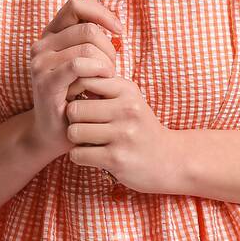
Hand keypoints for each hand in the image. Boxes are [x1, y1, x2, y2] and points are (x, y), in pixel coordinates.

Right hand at [25, 0, 121, 159]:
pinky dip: (96, 70)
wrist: (54, 132)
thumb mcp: (85, 63)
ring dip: (105, 63)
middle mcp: (41, 44)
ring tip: (106, 78)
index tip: (118, 30)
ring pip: (86, 47)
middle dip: (108, 47)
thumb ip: (92, 41)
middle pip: (87, 28)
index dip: (101, 12)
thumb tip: (115, 24)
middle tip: (112, 69)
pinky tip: (102, 80)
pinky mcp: (45, 82)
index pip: (76, 4)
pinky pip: (77, 65)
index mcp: (51, 34)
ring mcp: (40, 63)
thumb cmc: (76, 95)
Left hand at [63, 73, 179, 194]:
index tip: (77, 102)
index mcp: (127, 91)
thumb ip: (104, 87)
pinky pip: (78, 154)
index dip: (73, 92)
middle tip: (81, 125)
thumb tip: (70, 80)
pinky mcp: (116, 159)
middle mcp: (126, 110)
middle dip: (72, 120)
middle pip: (74, 109)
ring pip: (74, 132)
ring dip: (75, 140)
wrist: (170, 160)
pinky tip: (91, 154)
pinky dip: (79, 156)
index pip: (84, 80)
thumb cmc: (140, 126)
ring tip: (87, 140)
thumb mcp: (129, 99)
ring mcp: (122, 135)